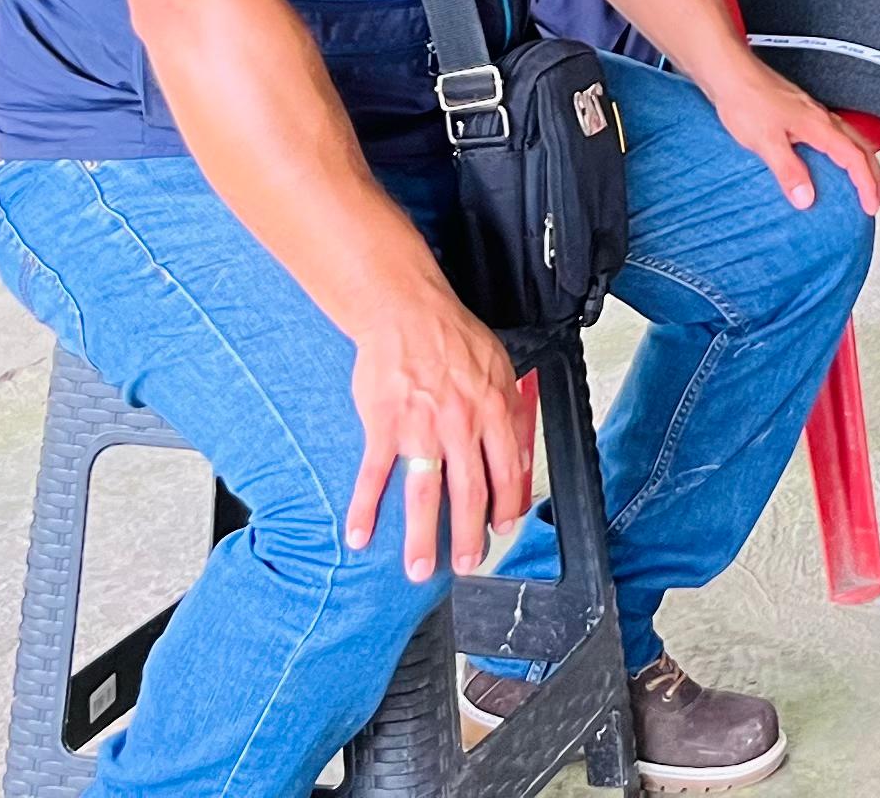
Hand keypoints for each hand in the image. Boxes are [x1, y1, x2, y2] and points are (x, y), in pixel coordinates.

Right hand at [345, 282, 538, 582]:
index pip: (505, 469)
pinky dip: (365, 508)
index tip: (500, 530)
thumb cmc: (450, 336)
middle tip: (466, 564)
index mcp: (490, 408)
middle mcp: (459, 422)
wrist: (405, 311)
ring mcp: (420, 427)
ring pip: (425, 492)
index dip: (504, 505)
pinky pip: (375, 474)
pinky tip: (359, 534)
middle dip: (468, 535)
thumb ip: (510, 410)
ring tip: (419, 569)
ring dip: (423, 536)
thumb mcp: (499, 365)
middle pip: (468, 490)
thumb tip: (520, 454)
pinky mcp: (384, 425)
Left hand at [709, 60, 879, 215]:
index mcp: (818, 125)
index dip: (866, 184)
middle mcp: (820, 117)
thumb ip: (788, 170)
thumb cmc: (746, 99)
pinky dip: (844, 151)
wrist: (730, 72)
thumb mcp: (766, 141)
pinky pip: (834, 134)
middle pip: (861, 147)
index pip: (854, 158)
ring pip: (850, 139)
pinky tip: (832, 158)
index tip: (871, 205)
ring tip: (865, 181)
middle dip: (874, 174)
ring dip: (862, 162)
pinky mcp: (799, 112)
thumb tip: (806, 198)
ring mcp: (811, 113)